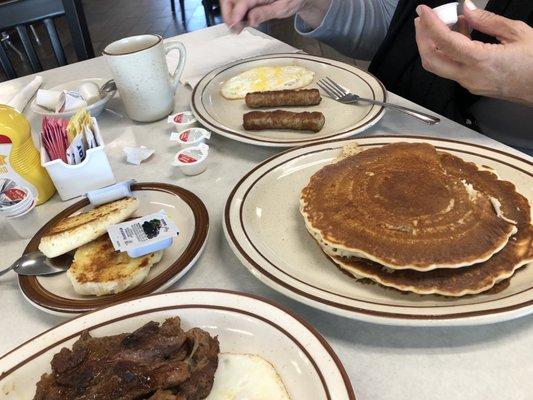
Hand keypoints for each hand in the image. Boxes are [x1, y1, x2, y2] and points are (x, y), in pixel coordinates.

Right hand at [221, 0, 329, 31]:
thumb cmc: (292, 0)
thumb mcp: (282, 9)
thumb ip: (265, 13)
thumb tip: (251, 20)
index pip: (242, 1)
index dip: (235, 14)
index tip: (233, 25)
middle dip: (228, 13)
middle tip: (233, 28)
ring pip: (231, 2)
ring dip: (231, 15)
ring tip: (238, 27)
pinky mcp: (250, 0)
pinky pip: (238, 5)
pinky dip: (236, 14)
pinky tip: (242, 22)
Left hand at [414, 0, 532, 104]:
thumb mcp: (517, 33)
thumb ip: (487, 21)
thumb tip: (467, 9)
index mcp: (481, 61)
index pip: (445, 42)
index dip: (430, 25)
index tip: (423, 11)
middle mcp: (470, 76)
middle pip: (431, 60)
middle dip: (422, 38)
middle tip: (422, 19)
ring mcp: (469, 84)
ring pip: (440, 65)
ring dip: (434, 44)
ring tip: (442, 22)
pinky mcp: (473, 85)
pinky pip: (452, 68)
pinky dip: (448, 51)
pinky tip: (458, 34)